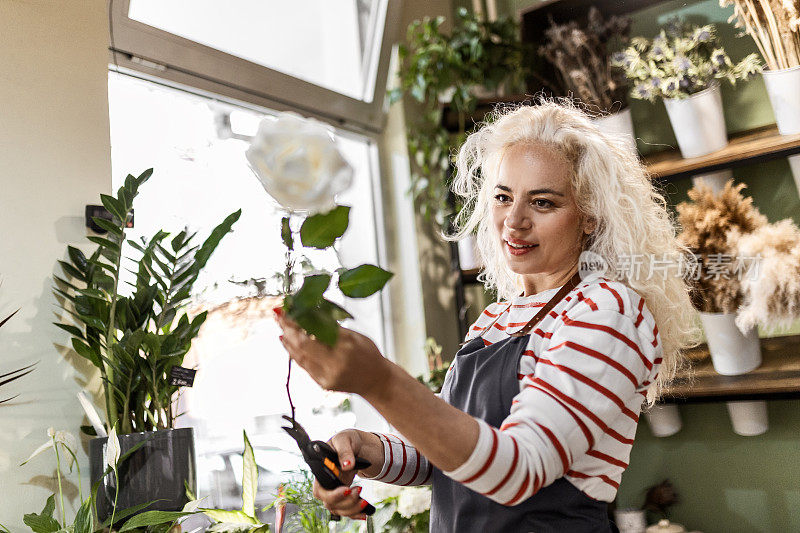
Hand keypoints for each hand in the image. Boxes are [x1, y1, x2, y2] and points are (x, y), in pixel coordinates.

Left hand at [275, 309, 389, 394]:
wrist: (377, 382)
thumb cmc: (368, 354)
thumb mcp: (355, 336)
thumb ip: (333, 328)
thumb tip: (309, 313)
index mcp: (347, 345)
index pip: (316, 329)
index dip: (298, 320)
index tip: (287, 309)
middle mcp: (336, 362)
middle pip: (303, 344)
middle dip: (288, 328)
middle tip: (278, 315)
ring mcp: (328, 376)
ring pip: (300, 356)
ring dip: (287, 339)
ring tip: (280, 326)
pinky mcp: (323, 384)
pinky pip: (303, 365)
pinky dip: (293, 352)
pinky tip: (286, 342)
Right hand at [312, 429, 375, 519]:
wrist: (360, 445)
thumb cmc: (348, 440)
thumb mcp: (345, 439)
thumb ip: (344, 450)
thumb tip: (346, 465)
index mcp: (322, 470)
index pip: (320, 490)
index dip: (331, 494)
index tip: (346, 489)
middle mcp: (327, 483)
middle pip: (329, 502)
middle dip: (344, 501)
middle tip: (358, 490)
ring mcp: (336, 491)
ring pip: (339, 508)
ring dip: (351, 508)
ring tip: (364, 501)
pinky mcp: (345, 495)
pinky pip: (347, 510)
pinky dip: (355, 513)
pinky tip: (364, 513)